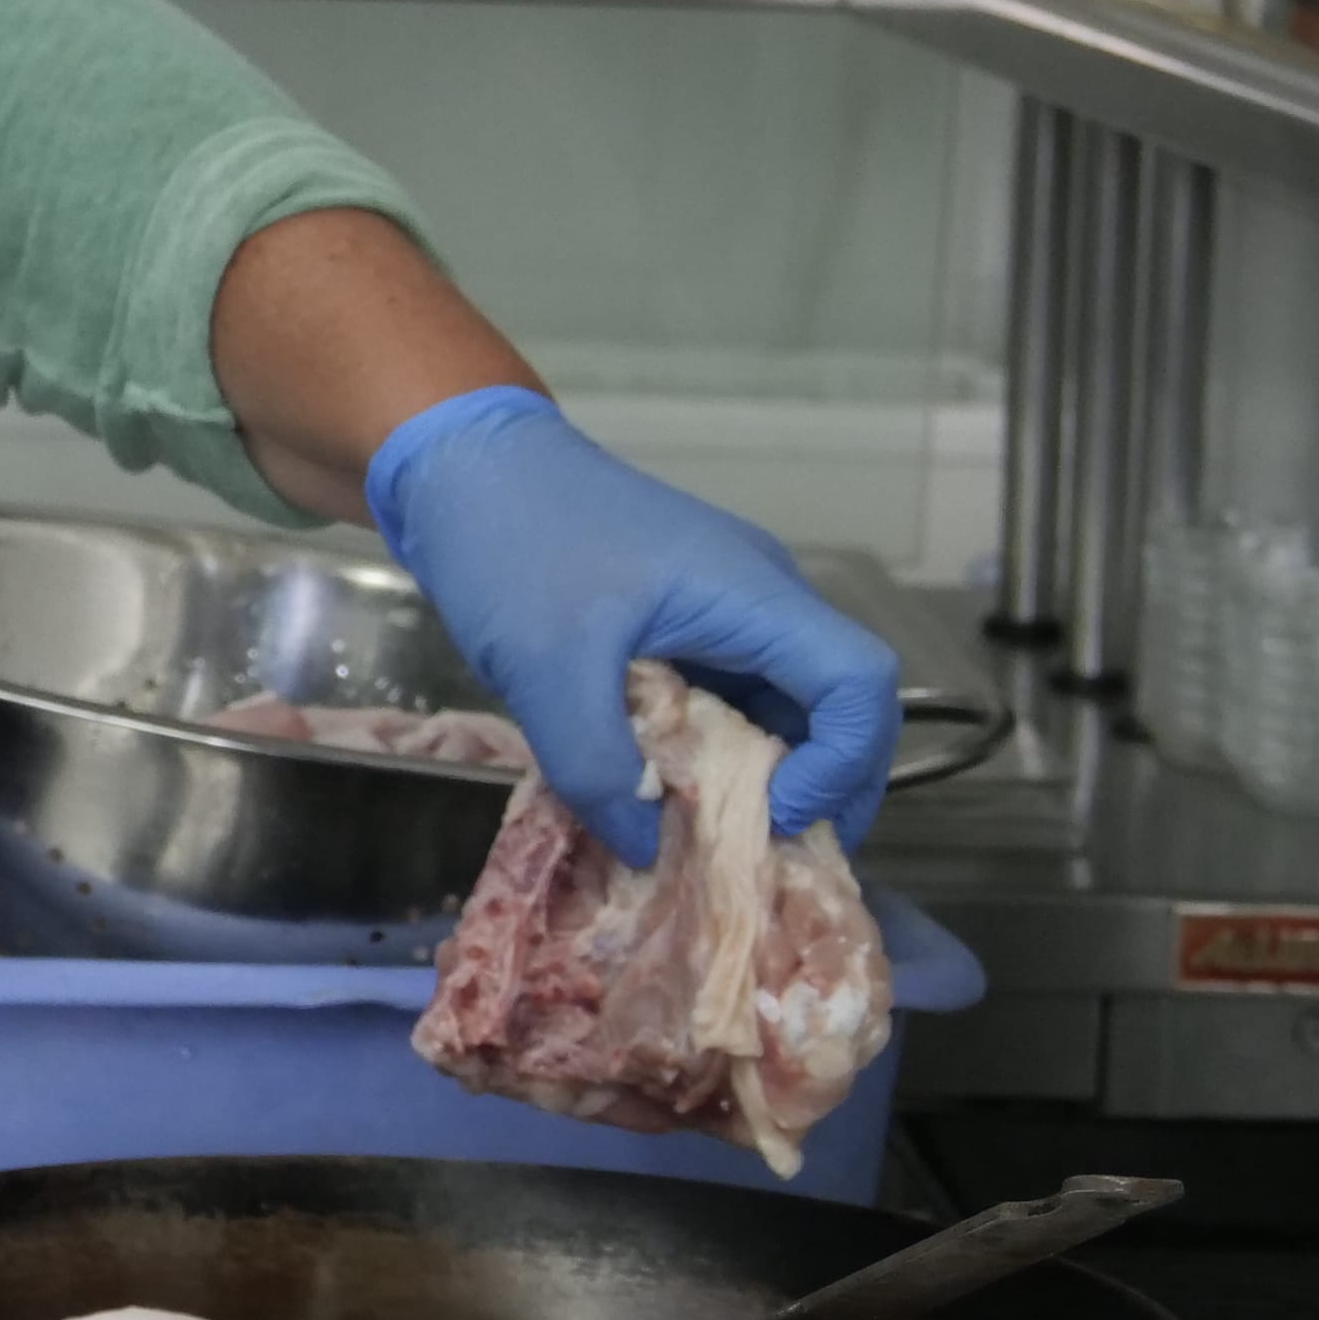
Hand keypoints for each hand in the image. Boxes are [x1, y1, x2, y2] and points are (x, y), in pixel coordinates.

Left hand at [363, 387, 899, 857]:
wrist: (458, 463)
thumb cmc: (509, 541)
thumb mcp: (543, 667)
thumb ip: (598, 767)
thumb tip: (646, 846)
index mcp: (751, 594)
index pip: (860, 683)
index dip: (844, 763)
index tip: (777, 814)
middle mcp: (757, 599)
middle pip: (837, 707)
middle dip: (815, 789)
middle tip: (760, 857)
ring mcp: (721, 609)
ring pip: (779, 710)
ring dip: (758, 778)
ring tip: (708, 842)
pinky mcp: (681, 622)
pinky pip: (725, 699)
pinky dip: (709, 753)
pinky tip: (662, 795)